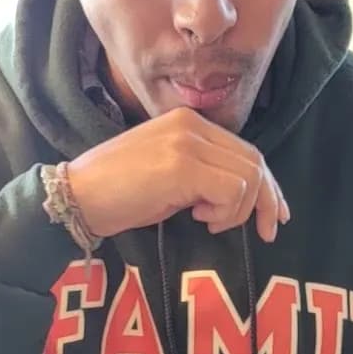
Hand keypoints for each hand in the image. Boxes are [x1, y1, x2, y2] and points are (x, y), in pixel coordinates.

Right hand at [68, 107, 288, 241]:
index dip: (268, 184)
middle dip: (268, 201)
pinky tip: (199, 218)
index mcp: (189, 122)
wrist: (77, 197)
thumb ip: (204, 173)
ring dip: (237, 211)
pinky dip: (225, 212)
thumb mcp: (169, 175)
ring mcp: (187, 143)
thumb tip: (241, 194)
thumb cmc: (119, 193)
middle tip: (267, 231)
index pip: (246, 150)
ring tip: (208, 220)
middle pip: (255, 161)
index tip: (275, 213)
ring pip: (248, 178)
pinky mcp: (182, 167)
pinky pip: (232, 192)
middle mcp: (192, 125)